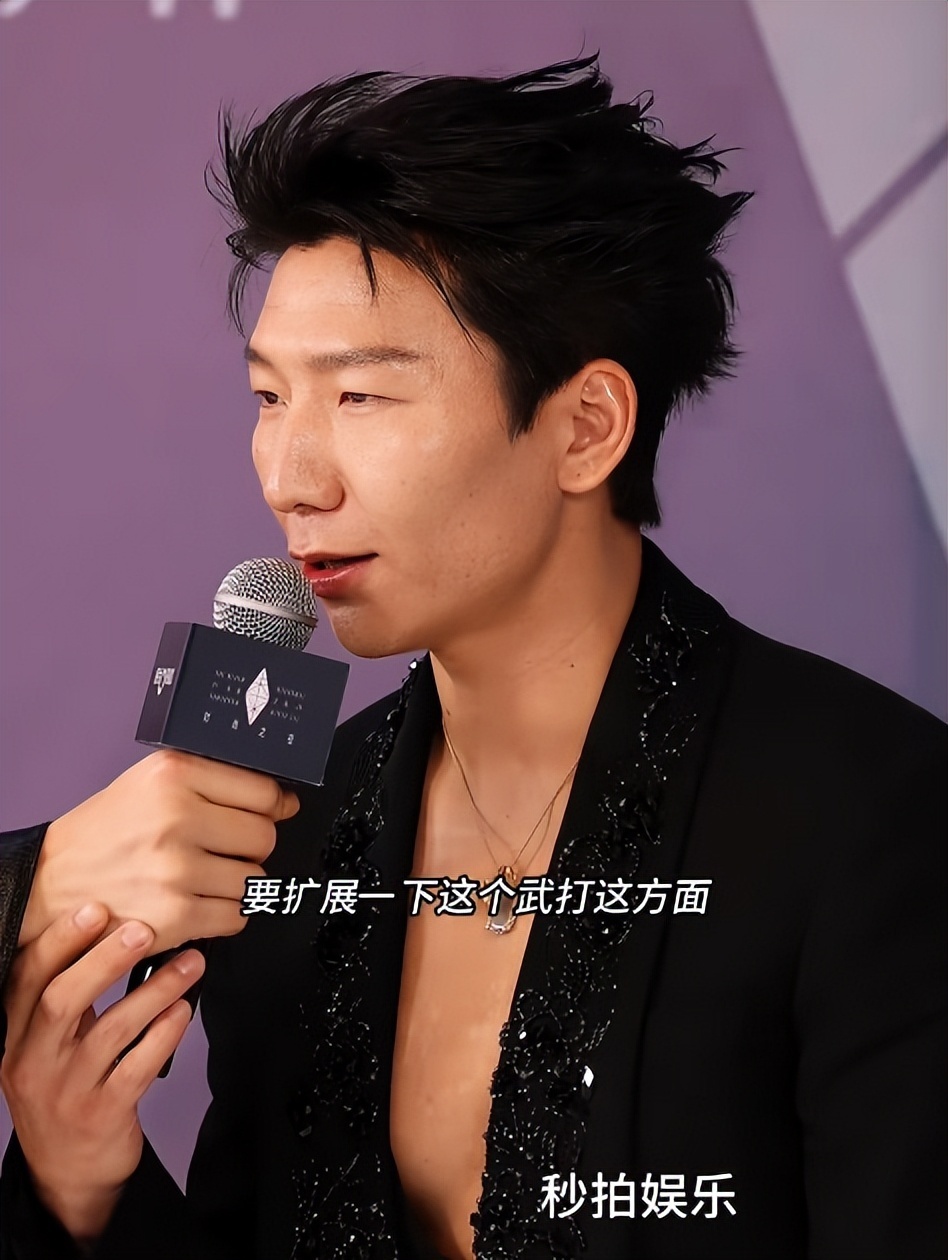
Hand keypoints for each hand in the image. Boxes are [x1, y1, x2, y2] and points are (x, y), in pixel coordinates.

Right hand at [0, 903, 204, 1243]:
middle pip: (61, 1001)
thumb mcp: (48, 1044)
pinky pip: (136, 1069)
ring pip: (109, 1032)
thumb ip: (68, 996)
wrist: (67, 1173)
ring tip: (189, 963)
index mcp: (17, 1035)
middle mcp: (33, 1062)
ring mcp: (66, 1091)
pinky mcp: (102, 1116)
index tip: (94, 908)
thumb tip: (115, 928)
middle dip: (104, 959)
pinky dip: (164, 1035)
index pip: (26, 980)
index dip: (58, 942)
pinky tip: (183, 1010)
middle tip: (144, 929)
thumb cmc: (65, 1089)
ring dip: (154, 991)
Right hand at [18, 750, 298, 951]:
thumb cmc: (103, 833)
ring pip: (255, 879)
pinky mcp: (175, 916)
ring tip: (204, 876)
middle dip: (251, 846)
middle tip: (225, 848)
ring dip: (238, 882)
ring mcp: (177, 870)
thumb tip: (282, 800)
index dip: (273, 805)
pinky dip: (226, 913)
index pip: (263, 791)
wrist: (51, 882)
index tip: (273, 812)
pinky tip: (199, 901)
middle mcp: (176, 818)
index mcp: (173, 776)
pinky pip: (237, 916)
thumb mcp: (150, 782)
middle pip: (264, 837)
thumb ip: (213, 782)